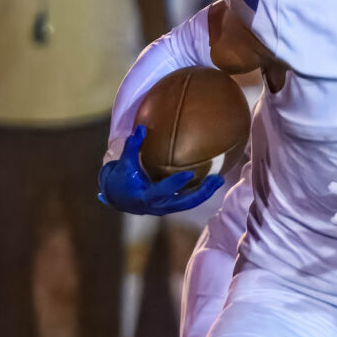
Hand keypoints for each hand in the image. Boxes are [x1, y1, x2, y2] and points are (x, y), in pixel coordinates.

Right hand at [96, 125, 224, 214]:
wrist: (117, 198)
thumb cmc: (120, 179)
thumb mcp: (124, 163)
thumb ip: (132, 146)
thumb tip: (141, 128)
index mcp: (145, 196)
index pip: (163, 190)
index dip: (176, 183)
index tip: (190, 173)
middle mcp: (158, 205)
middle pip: (185, 202)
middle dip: (202, 192)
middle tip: (217, 179)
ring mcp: (165, 208)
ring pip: (189, 203)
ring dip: (205, 193)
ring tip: (219, 180)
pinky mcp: (170, 206)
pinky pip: (187, 201)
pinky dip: (199, 193)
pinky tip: (210, 182)